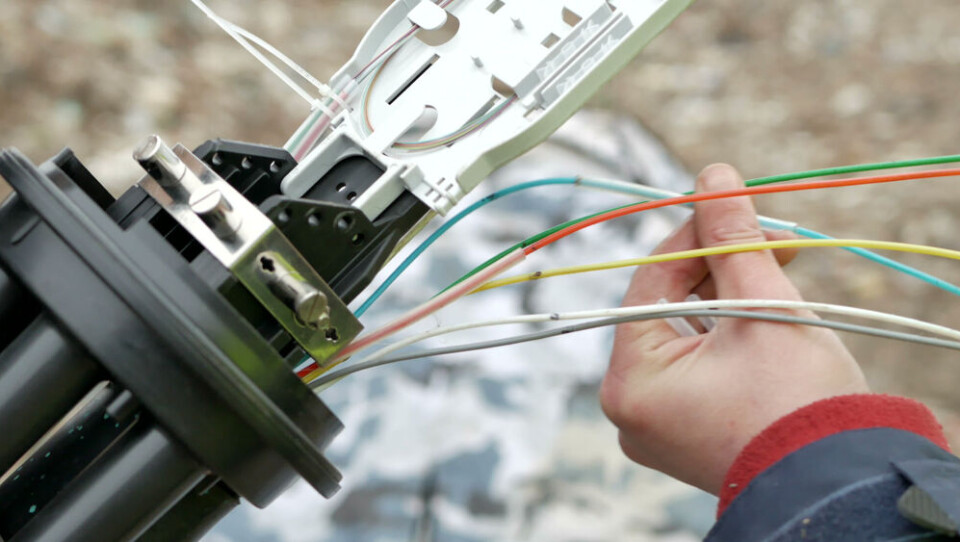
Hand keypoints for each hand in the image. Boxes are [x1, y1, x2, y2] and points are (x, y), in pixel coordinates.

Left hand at [599, 164, 868, 493]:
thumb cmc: (798, 404)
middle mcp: (631, 406)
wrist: (837, 484)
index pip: (652, 281)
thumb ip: (731, 238)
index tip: (731, 206)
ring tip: (777, 274)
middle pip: (667, 306)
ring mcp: (657, 423)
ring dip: (729, 296)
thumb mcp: (762, 306)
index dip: (694, 237)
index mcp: (631, 380)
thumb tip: (713, 177)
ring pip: (684, 331)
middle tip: (771, 242)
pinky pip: (696, 363)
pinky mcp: (685, 430)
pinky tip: (764, 312)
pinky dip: (727, 333)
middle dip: (719, 267)